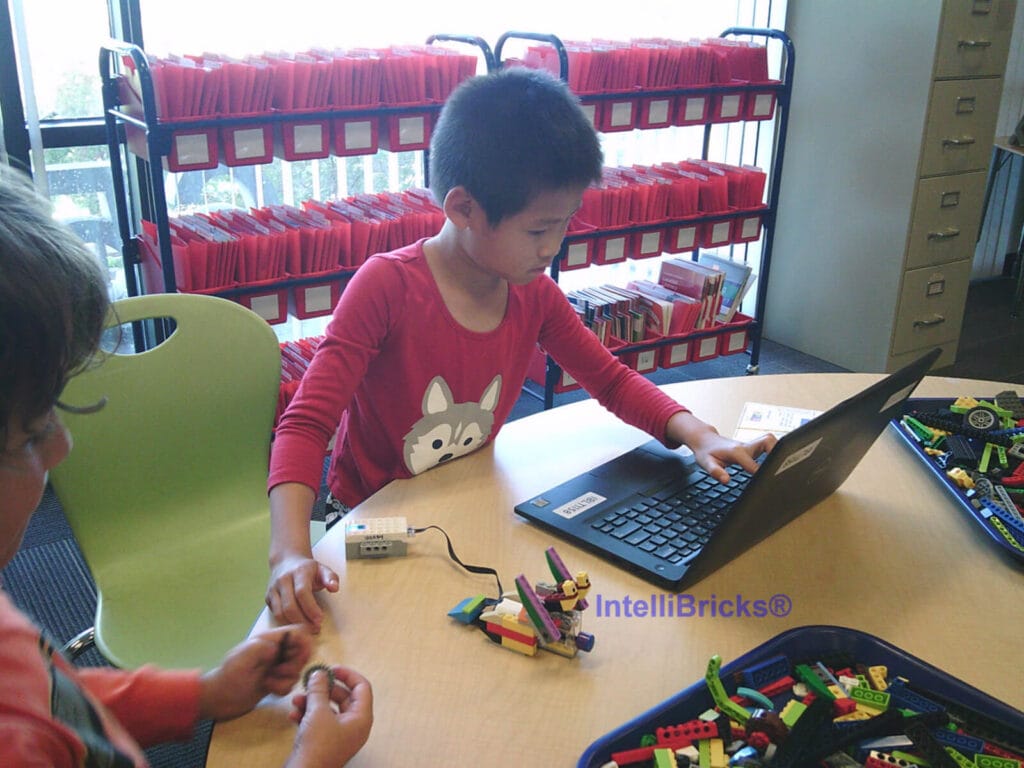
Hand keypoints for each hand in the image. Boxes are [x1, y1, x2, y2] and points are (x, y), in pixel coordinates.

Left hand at [198, 625, 312, 721]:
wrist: (218, 700)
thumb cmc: (228, 677)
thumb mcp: (242, 658)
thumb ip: (261, 648)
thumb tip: (278, 649)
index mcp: (268, 640)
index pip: (296, 632)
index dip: (303, 643)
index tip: (299, 657)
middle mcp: (275, 651)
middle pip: (301, 652)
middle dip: (295, 665)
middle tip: (279, 672)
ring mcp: (275, 667)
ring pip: (297, 670)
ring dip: (287, 679)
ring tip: (269, 682)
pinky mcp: (275, 682)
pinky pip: (290, 684)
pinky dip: (283, 689)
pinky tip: (269, 690)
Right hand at [266, 554, 339, 630]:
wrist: (286, 561)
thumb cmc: (308, 569)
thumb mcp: (322, 569)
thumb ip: (331, 578)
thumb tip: (334, 588)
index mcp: (299, 572)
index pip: (302, 592)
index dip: (311, 608)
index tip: (320, 620)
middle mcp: (283, 580)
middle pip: (289, 606)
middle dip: (303, 621)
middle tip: (315, 629)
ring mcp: (273, 589)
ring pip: (280, 613)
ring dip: (294, 625)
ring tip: (307, 630)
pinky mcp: (268, 598)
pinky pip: (275, 614)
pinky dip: (286, 623)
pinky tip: (297, 626)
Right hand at [286, 667, 372, 767]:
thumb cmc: (317, 745)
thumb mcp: (317, 712)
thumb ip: (319, 689)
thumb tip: (319, 673)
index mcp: (361, 718)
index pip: (362, 687)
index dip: (347, 674)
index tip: (331, 668)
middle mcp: (354, 726)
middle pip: (344, 697)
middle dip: (324, 689)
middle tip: (310, 681)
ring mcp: (340, 735)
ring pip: (328, 709)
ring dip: (312, 702)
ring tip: (296, 699)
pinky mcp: (326, 742)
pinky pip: (319, 722)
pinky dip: (307, 716)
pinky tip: (292, 715)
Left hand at [667, 411, 776, 483]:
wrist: (704, 440)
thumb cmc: (706, 452)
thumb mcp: (706, 464)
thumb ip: (716, 472)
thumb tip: (726, 480)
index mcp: (735, 452)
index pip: (751, 462)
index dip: (759, 471)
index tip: (766, 480)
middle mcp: (745, 446)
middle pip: (767, 441)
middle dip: (776, 451)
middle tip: (780, 465)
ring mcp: (750, 446)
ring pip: (770, 440)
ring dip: (778, 449)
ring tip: (781, 463)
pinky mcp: (752, 447)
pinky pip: (768, 445)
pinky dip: (774, 450)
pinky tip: (775, 461)